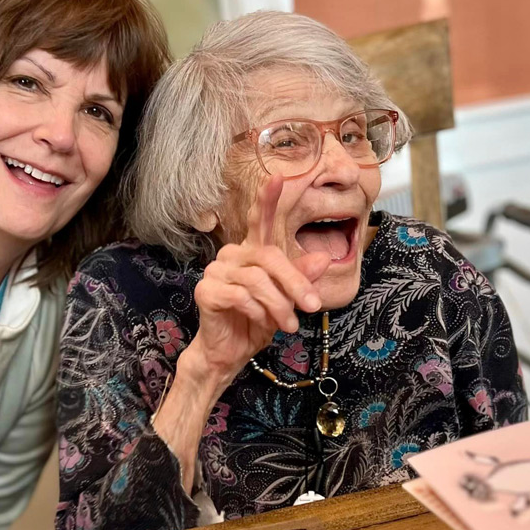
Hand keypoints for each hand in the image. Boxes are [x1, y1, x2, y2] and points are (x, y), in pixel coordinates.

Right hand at [182, 174, 330, 391]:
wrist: (230, 352)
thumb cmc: (257, 322)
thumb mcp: (288, 302)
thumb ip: (301, 279)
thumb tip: (323, 258)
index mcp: (252, 253)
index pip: (260, 221)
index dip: (267, 199)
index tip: (278, 177)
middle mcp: (232, 255)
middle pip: (269, 256)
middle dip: (295, 283)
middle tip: (312, 307)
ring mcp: (216, 271)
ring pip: (257, 279)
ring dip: (279, 305)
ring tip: (289, 324)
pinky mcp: (206, 290)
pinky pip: (240, 296)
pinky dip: (258, 312)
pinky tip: (262, 323)